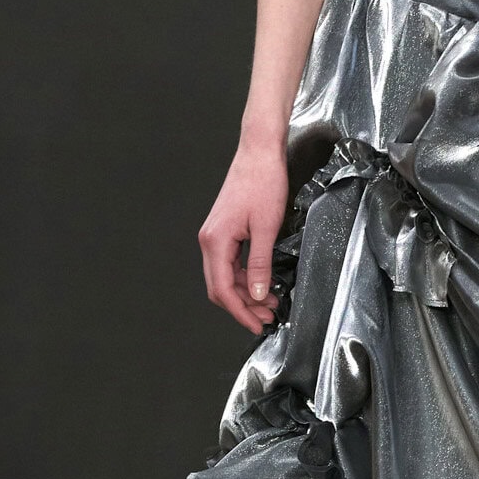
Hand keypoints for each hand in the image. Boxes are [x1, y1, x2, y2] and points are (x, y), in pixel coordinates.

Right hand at [199, 141, 289, 333]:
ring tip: (269, 303)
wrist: (259, 154)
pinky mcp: (224, 231)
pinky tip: (262, 284)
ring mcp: (215, 236)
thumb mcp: (266, 227)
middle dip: (242, 306)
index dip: (240, 311)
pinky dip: (244, 277)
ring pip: (224, 277)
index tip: (256, 324)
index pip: (222, 289)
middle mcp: (209, 240)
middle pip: (219, 287)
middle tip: (266, 317)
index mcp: (215, 241)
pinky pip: (229, 263)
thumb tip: (257, 293)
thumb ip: (260, 264)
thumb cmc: (263, 182)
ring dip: (245, 293)